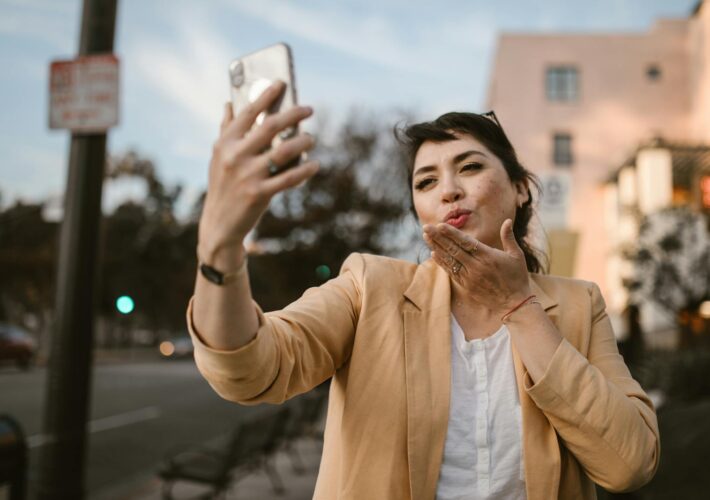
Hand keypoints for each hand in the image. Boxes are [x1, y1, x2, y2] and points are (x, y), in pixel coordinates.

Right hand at [198, 81, 318, 263]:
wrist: (219, 224)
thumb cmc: (222, 186)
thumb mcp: (218, 157)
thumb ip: (226, 130)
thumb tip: (228, 103)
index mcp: (225, 143)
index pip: (249, 112)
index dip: (266, 96)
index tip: (282, 83)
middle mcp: (235, 156)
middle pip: (270, 127)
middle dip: (293, 114)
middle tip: (308, 109)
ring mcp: (247, 175)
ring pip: (284, 151)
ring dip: (302, 142)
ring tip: (311, 139)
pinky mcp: (259, 194)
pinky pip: (289, 178)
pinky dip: (305, 170)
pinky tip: (314, 165)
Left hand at [422, 219, 531, 315]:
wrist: (514, 304)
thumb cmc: (517, 277)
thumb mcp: (516, 255)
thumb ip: (509, 237)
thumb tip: (508, 220)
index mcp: (488, 256)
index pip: (465, 242)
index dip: (451, 233)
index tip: (439, 225)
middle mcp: (476, 266)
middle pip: (453, 249)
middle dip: (438, 237)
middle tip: (426, 227)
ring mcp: (470, 277)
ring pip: (450, 260)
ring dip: (436, 247)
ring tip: (425, 237)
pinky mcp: (466, 286)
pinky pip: (451, 272)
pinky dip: (442, 263)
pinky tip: (433, 254)